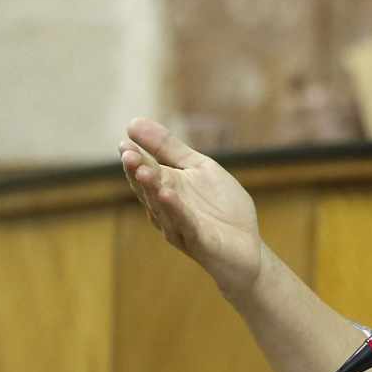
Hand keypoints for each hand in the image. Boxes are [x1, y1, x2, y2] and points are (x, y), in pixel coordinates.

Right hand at [118, 118, 263, 298]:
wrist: (247, 248)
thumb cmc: (221, 208)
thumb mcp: (200, 168)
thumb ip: (170, 148)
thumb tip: (134, 122)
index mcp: (166, 188)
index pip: (146, 170)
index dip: (135, 157)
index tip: (124, 141)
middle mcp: (167, 209)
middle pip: (149, 188)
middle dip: (138, 172)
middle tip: (127, 154)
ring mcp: (181, 227)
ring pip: (162, 207)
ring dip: (152, 188)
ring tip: (143, 170)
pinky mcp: (200, 241)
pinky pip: (186, 224)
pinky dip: (176, 210)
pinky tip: (167, 195)